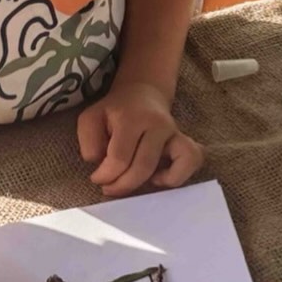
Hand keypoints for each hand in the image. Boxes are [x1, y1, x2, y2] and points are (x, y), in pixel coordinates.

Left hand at [77, 81, 203, 196]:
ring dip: (149, 184)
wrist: (142, 93)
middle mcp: (157, 124)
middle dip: (122, 185)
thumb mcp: (90, 119)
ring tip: (134, 184)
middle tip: (109, 188)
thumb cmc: (114, 111)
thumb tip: (100, 165)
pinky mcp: (186, 141)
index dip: (105, 175)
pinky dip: (177, 176)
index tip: (97, 178)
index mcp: (131, 118)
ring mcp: (175, 133)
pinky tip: (157, 178)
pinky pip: (192, 161)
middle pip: (143, 167)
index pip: (119, 157)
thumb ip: (89, 142)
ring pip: (173, 168)